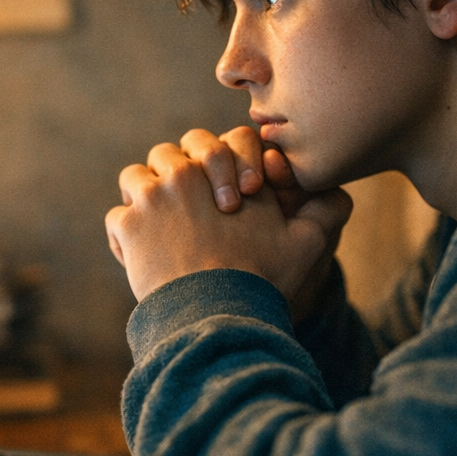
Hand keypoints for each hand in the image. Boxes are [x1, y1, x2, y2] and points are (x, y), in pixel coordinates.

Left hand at [105, 139, 351, 301]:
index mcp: (228, 170)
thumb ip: (325, 212)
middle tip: (185, 210)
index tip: (227, 199)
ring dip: (143, 198)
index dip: (223, 163)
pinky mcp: (128, 225)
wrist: (217, 313)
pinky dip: (125, 236)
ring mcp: (153, 197)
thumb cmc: (262, 278)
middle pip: (169, 154)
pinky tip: (140, 257)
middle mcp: (188, 173)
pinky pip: (118, 217)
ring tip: (157, 228)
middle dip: (175, 176)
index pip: (221, 142)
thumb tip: (338, 193)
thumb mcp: (306, 244)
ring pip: (135, 178)